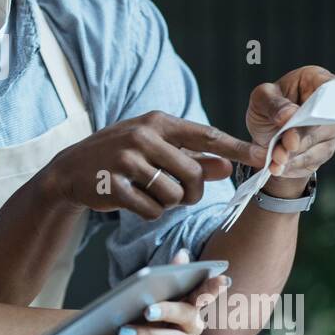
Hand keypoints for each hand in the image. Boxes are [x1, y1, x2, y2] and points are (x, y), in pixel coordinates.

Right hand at [42, 111, 265, 220]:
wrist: (70, 170)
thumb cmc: (120, 156)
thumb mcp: (154, 148)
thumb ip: (192, 157)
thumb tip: (225, 166)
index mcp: (158, 122)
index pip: (207, 135)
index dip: (238, 148)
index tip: (264, 157)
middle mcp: (143, 136)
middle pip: (193, 175)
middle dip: (192, 193)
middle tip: (181, 195)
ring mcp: (126, 160)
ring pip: (173, 194)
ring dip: (168, 203)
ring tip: (151, 194)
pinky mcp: (114, 185)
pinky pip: (151, 209)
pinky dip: (150, 212)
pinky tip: (135, 201)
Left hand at [86, 249, 226, 334]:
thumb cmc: (131, 316)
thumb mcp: (142, 294)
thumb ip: (164, 276)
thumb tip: (184, 254)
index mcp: (187, 303)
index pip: (204, 292)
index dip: (213, 287)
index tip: (222, 279)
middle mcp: (192, 325)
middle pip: (189, 316)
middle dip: (169, 311)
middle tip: (147, 309)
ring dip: (149, 334)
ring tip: (125, 329)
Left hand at [245, 66, 334, 184]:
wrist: (266, 132)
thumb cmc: (268, 106)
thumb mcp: (261, 98)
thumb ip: (273, 103)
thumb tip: (289, 114)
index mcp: (316, 81)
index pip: (331, 87)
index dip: (325, 101)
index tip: (314, 112)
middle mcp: (330, 106)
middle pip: (326, 123)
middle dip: (304, 136)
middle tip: (287, 144)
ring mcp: (330, 131)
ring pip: (319, 146)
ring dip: (296, 155)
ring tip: (276, 158)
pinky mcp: (323, 152)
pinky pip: (311, 161)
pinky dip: (292, 166)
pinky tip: (277, 167)